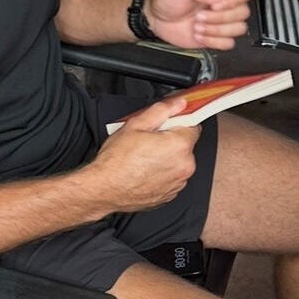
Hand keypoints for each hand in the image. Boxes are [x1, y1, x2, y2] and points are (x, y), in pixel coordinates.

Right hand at [85, 97, 199, 213]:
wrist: (105, 189)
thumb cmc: (117, 161)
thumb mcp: (136, 124)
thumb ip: (162, 110)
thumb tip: (177, 104)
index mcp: (179, 145)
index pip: (193, 125)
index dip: (177, 121)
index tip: (166, 123)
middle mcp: (184, 165)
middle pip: (185, 145)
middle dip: (171, 140)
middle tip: (149, 140)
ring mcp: (179, 182)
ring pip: (179, 162)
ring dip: (168, 157)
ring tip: (144, 157)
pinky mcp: (171, 194)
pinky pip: (172, 177)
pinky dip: (163, 173)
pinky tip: (145, 170)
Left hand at [146, 0, 252, 49]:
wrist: (155, 18)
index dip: (234, 0)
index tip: (216, 5)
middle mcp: (223, 2)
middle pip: (243, 12)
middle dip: (220, 17)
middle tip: (200, 16)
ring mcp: (221, 20)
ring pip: (239, 28)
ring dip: (217, 30)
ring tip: (198, 25)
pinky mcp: (216, 36)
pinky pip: (229, 43)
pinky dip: (214, 42)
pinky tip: (200, 35)